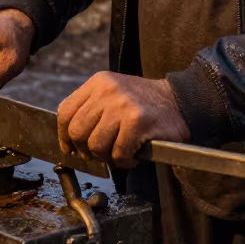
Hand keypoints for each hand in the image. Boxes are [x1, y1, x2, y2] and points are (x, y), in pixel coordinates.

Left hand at [57, 72, 188, 166]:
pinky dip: (125, 161)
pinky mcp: (138, 121)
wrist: (180, 100)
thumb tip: (69, 138)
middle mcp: (107, 90)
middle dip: (88, 149)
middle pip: (77, 132)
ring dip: (108, 157)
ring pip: (96, 145)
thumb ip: (91, 108)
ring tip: (121, 152)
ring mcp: (122, 105)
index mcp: (98, 82)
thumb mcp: (113, 93)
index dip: (64, 136)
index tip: (71, 148)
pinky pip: (118, 153)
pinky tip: (134, 154)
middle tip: (103, 152)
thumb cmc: (144, 104)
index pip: (65, 112)